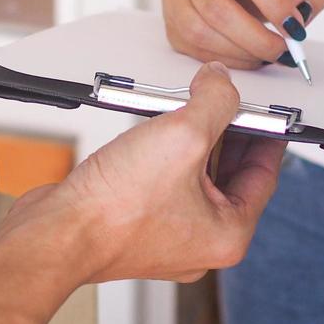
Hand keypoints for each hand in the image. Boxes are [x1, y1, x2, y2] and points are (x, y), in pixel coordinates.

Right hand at [9, 62, 283, 283]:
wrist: (56, 233)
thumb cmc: (115, 210)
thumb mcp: (182, 136)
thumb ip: (213, 102)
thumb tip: (222, 82)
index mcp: (227, 234)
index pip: (264, 174)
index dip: (267, 132)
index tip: (267, 108)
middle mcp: (200, 241)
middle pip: (229, 174)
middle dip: (225, 131)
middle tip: (222, 97)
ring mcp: (167, 234)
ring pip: (193, 176)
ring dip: (190, 139)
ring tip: (183, 106)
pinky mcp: (136, 223)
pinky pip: (163, 181)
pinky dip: (162, 154)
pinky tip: (150, 129)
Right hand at [162, 0, 323, 69]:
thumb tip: (303, 12)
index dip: (272, 1)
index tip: (295, 27)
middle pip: (218, 9)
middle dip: (257, 38)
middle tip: (284, 51)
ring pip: (201, 33)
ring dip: (241, 53)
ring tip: (266, 55)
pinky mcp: (169, 23)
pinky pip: (194, 50)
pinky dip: (227, 60)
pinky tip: (247, 57)